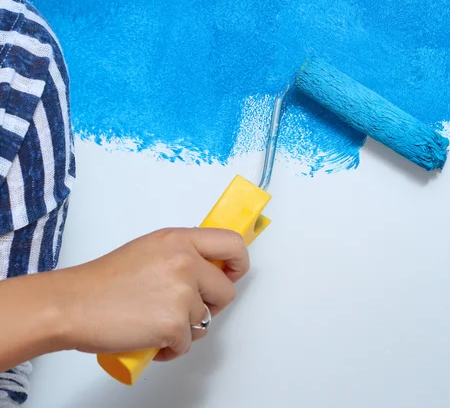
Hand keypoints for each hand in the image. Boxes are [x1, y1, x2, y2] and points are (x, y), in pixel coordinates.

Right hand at [55, 228, 248, 360]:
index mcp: (181, 240)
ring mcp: (182, 294)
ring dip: (186, 328)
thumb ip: (184, 253)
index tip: (233, 273)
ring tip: (156, 321)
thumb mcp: (151, 249)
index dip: (239, 262)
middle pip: (226, 291)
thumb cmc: (105, 280)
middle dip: (210, 305)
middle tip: (184, 308)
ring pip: (206, 321)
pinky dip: (171, 347)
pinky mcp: (174, 324)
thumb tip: (209, 269)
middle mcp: (186, 263)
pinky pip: (188, 343)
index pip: (232, 243)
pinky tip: (150, 338)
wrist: (73, 304)